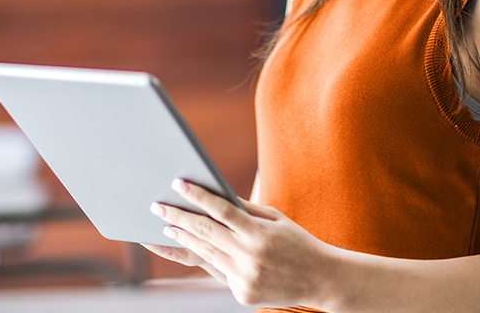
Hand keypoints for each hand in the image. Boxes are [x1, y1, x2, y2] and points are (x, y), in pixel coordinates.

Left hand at [148, 179, 332, 307]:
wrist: (321, 278)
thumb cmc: (299, 243)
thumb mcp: (277, 220)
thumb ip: (247, 210)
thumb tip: (218, 198)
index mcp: (259, 233)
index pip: (221, 210)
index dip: (198, 197)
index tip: (178, 184)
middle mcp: (249, 256)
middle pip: (205, 233)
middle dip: (178, 218)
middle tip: (158, 207)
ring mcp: (244, 278)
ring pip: (204, 255)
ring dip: (182, 240)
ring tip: (166, 227)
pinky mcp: (242, 294)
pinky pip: (219, 273)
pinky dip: (207, 260)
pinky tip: (190, 248)